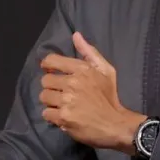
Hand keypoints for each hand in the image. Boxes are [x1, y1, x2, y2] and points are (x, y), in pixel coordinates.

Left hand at [39, 32, 145, 151]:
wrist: (115, 124)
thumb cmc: (110, 96)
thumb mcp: (106, 70)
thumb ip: (89, 52)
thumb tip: (75, 35)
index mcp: (82, 70)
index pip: (52, 61)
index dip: (47, 66)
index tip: (50, 71)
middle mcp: (73, 83)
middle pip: (45, 81)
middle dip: (51, 87)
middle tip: (61, 93)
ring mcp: (67, 101)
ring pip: (44, 97)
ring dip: (51, 102)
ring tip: (62, 105)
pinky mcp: (64, 117)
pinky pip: (46, 113)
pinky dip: (52, 116)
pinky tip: (62, 116)